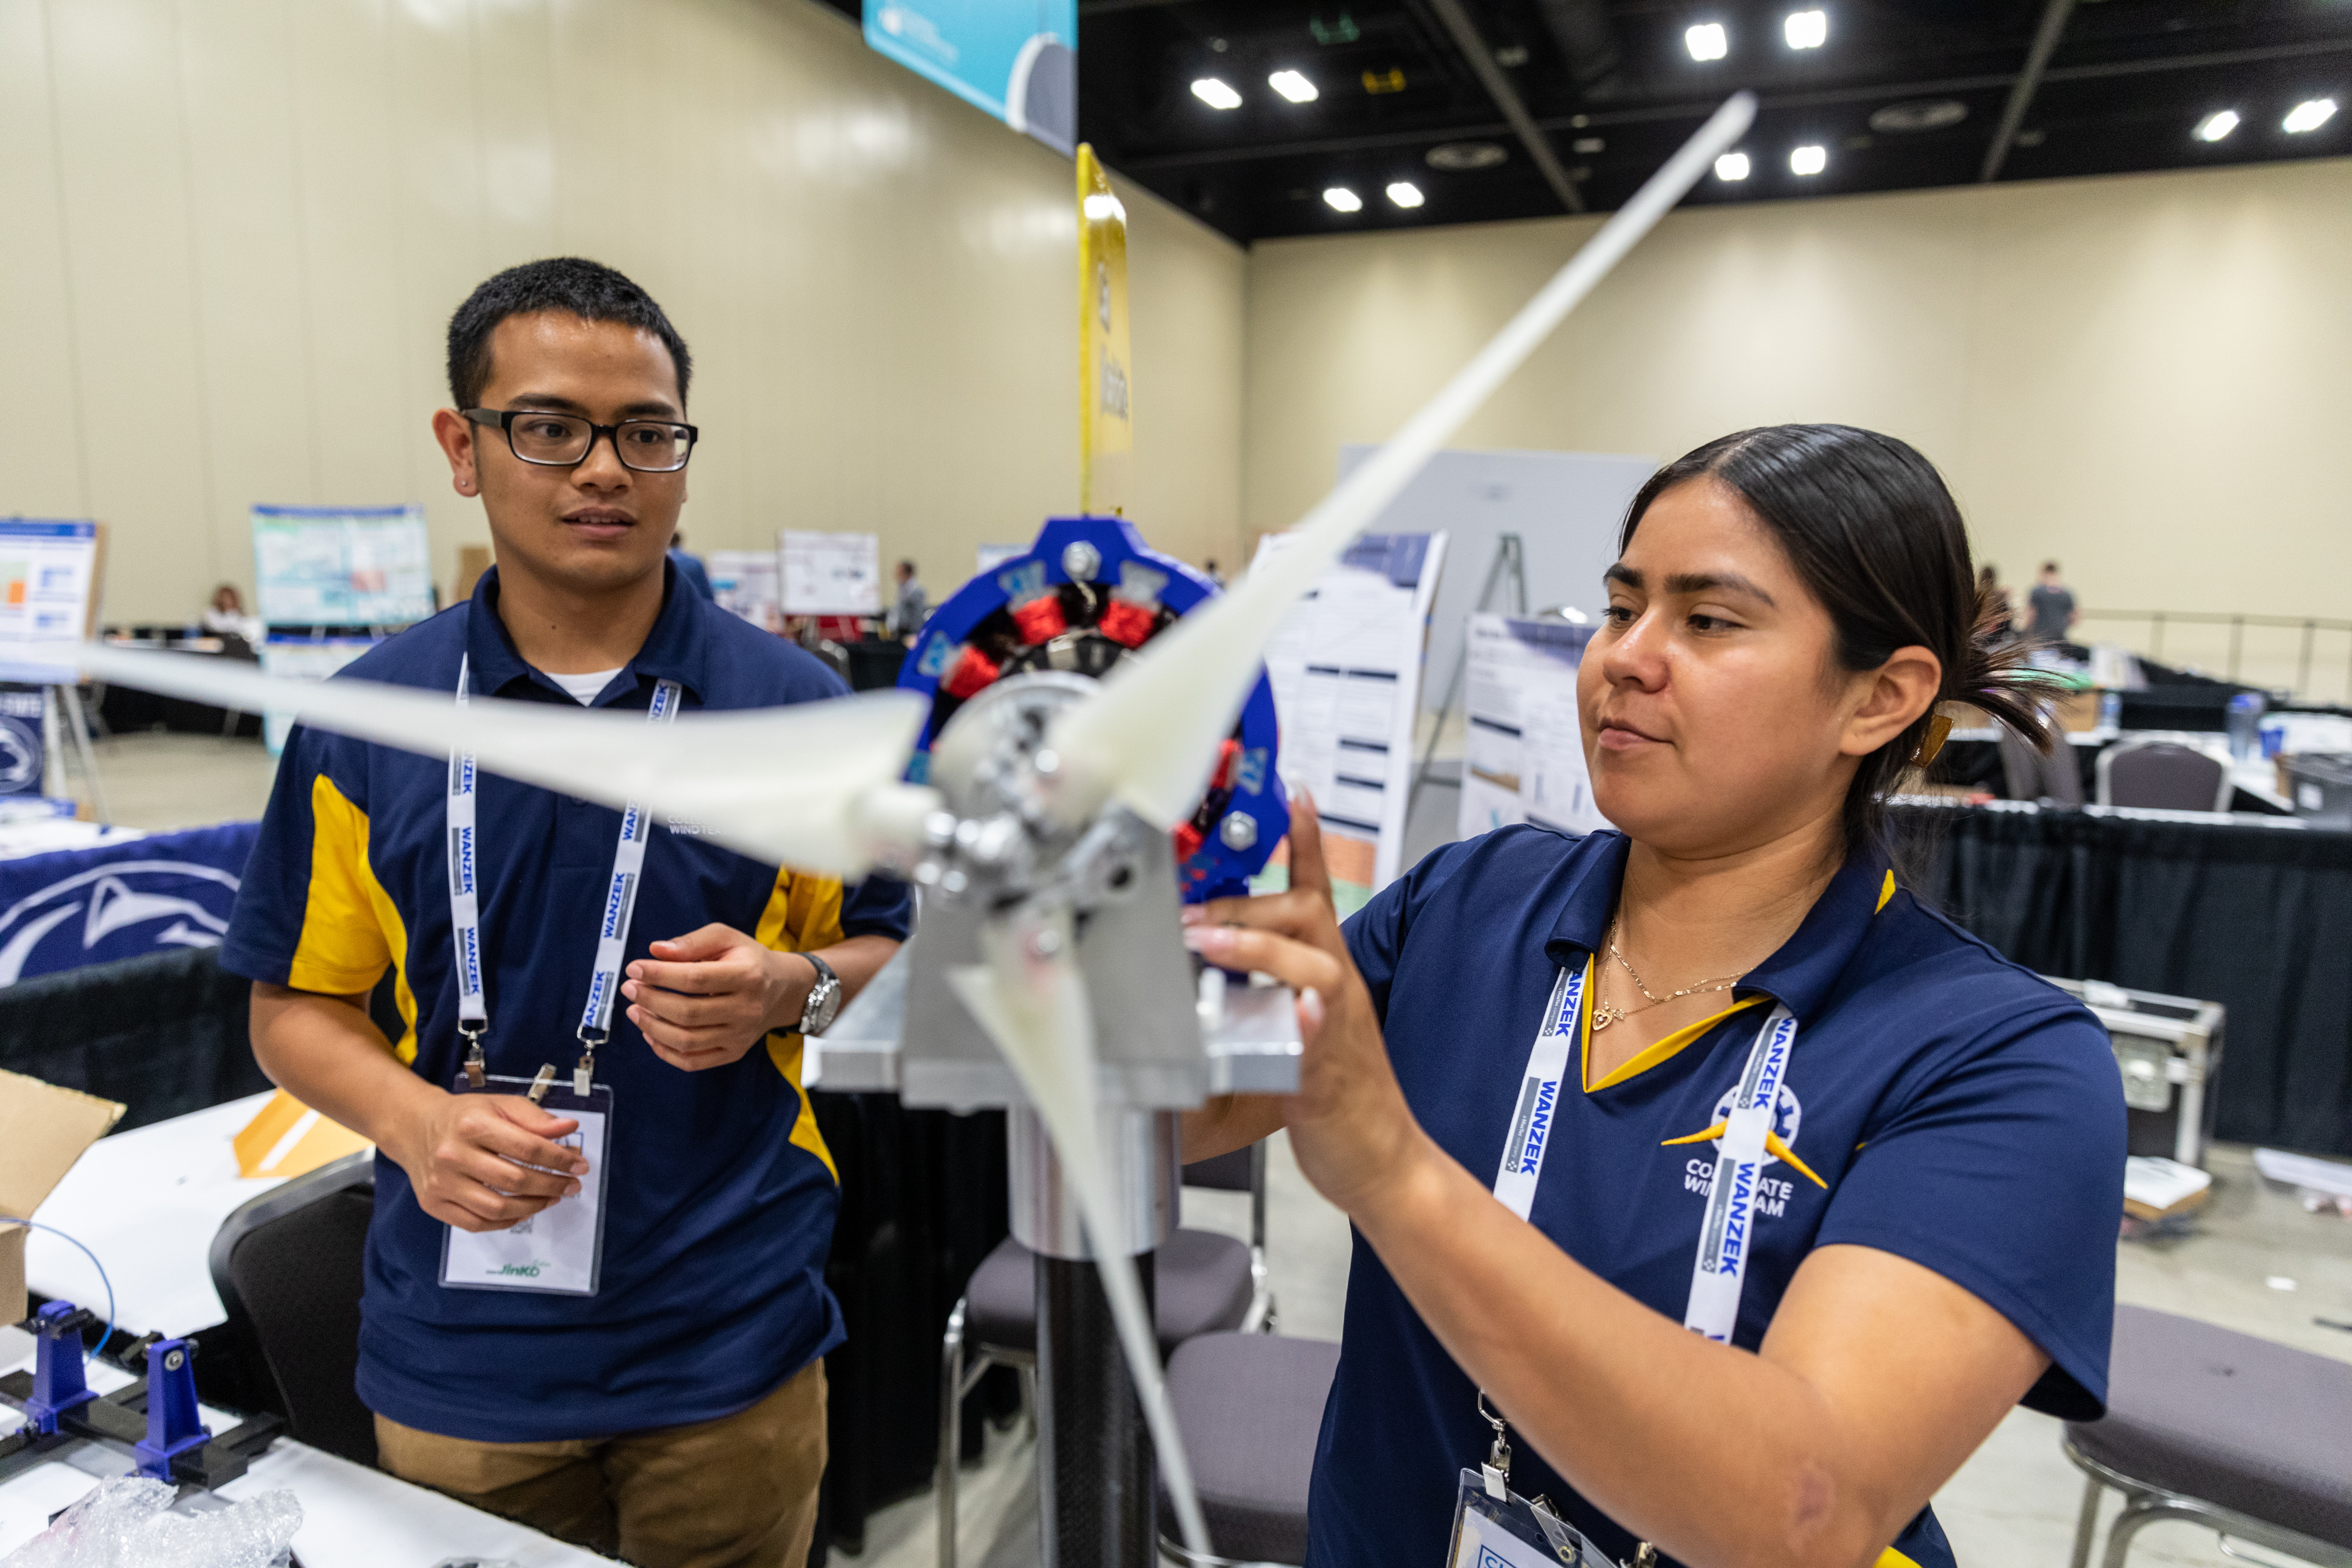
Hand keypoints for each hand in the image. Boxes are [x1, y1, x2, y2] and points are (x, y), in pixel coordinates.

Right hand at [388, 1089, 586, 1232]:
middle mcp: (453, 1155)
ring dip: (533, 1207)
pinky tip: (523, 1210)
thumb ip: (535, 1117)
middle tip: (571, 1185)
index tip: (579, 1164)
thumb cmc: (463, 1116)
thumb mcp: (499, 1104)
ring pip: (496, 1207)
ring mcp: (441, 1183)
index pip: (527, 1148)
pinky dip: (505, 1221)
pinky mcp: (434, 1204)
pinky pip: (476, 1223)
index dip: (560, 1159)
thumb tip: (568, 1128)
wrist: (415, 1127)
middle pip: (514, 1180)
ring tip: (552, 1198)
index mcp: (472, 1125)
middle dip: (551, 1185)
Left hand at [623, 923, 810, 1071]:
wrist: (782, 991)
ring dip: (652, 1027)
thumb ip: (692, 942)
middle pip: (688, 1013)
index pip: (695, 979)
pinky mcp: (733, 1053)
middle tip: (629, 989)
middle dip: (650, 1000)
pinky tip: (650, 1033)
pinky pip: (693, 1062)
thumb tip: (657, 951)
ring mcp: (740, 1036)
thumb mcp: (727, 938)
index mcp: (747, 976)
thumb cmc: (748, 961)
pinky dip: (665, 1051)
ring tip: (634, 1010)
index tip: (634, 968)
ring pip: (687, 1041)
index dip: (659, 975)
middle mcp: (746, 1009)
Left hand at [1180, 794, 1436, 1216]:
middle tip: (1193, 912)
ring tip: (1210, 941)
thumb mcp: (1305, 1028)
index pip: (1319, 896)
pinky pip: (1319, 1040)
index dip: (1307, 843)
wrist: (1385, 1164)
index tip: (1293, 794)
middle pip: (1310, 918)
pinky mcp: (1329, 1078)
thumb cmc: (1342, 1100)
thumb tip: (1231, 960)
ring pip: (1313, 969)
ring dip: (1259, 948)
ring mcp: (1337, 1033)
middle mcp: (1337, 995)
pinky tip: (1292, 1011)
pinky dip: (1305, 1021)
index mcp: (1329, 980)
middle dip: (1248, 905)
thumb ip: (1275, 990)